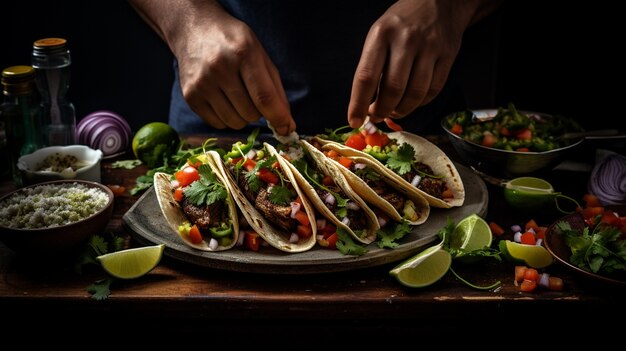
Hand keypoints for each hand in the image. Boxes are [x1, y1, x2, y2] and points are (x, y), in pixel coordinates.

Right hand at [172, 9, 295, 134]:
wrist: (195, 30)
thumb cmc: (234, 44)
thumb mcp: (260, 56)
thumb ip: (276, 90)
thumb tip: (286, 125)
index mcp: (243, 53)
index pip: (264, 96)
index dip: (278, 117)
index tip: (286, 129)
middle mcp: (219, 68)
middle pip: (250, 113)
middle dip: (258, 112)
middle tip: (252, 96)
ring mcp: (202, 83)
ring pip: (234, 122)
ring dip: (242, 117)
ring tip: (237, 97)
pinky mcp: (190, 95)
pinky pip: (217, 124)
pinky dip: (226, 118)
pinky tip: (222, 99)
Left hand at [347, 0, 474, 127]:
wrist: (440, 1)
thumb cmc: (402, 22)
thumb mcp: (379, 34)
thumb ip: (372, 65)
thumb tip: (364, 104)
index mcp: (381, 34)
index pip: (366, 76)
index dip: (358, 104)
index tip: (354, 121)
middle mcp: (406, 40)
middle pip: (392, 90)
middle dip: (381, 111)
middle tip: (376, 116)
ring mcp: (429, 47)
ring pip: (414, 94)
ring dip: (401, 110)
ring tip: (393, 111)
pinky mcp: (448, 55)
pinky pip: (433, 90)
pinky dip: (420, 103)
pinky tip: (411, 101)